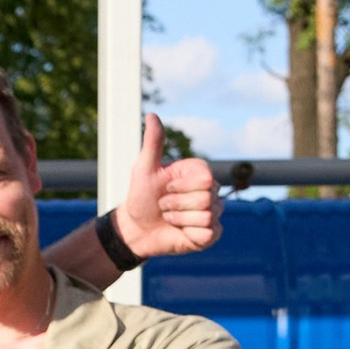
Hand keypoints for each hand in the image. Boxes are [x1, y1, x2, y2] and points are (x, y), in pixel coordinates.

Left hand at [112, 109, 222, 260]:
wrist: (136, 228)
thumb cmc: (140, 196)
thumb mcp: (144, 168)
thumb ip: (153, 143)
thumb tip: (151, 114)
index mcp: (198, 172)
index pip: (205, 178)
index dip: (181, 187)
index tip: (166, 187)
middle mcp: (210, 191)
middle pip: (206, 198)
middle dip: (176, 204)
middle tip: (164, 205)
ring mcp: (213, 212)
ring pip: (206, 217)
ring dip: (179, 219)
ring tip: (170, 217)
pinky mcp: (212, 234)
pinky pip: (207, 234)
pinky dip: (188, 234)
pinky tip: (180, 231)